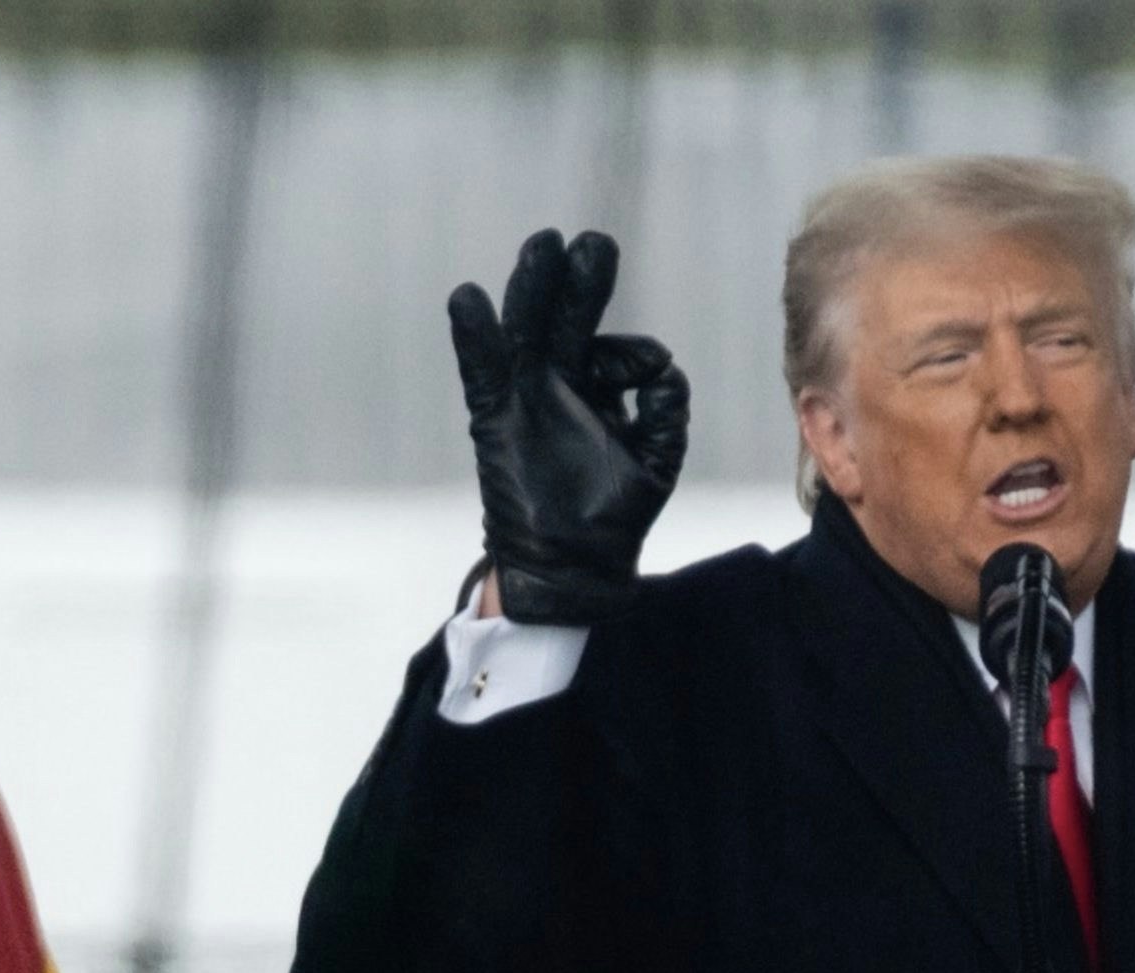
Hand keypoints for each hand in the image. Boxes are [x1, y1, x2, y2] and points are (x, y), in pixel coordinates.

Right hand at [448, 229, 690, 625]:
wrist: (570, 568)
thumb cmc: (612, 518)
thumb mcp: (656, 460)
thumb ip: (667, 412)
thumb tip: (665, 367)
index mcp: (597, 392)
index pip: (613, 351)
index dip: (631, 356)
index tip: (646, 371)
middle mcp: (557, 385)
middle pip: (562, 319)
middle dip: (576, 281)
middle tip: (590, 242)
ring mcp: (523, 398)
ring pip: (524, 330)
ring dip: (532, 289)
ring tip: (542, 247)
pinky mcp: (494, 418)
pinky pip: (480, 370)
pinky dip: (474, 337)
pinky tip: (467, 300)